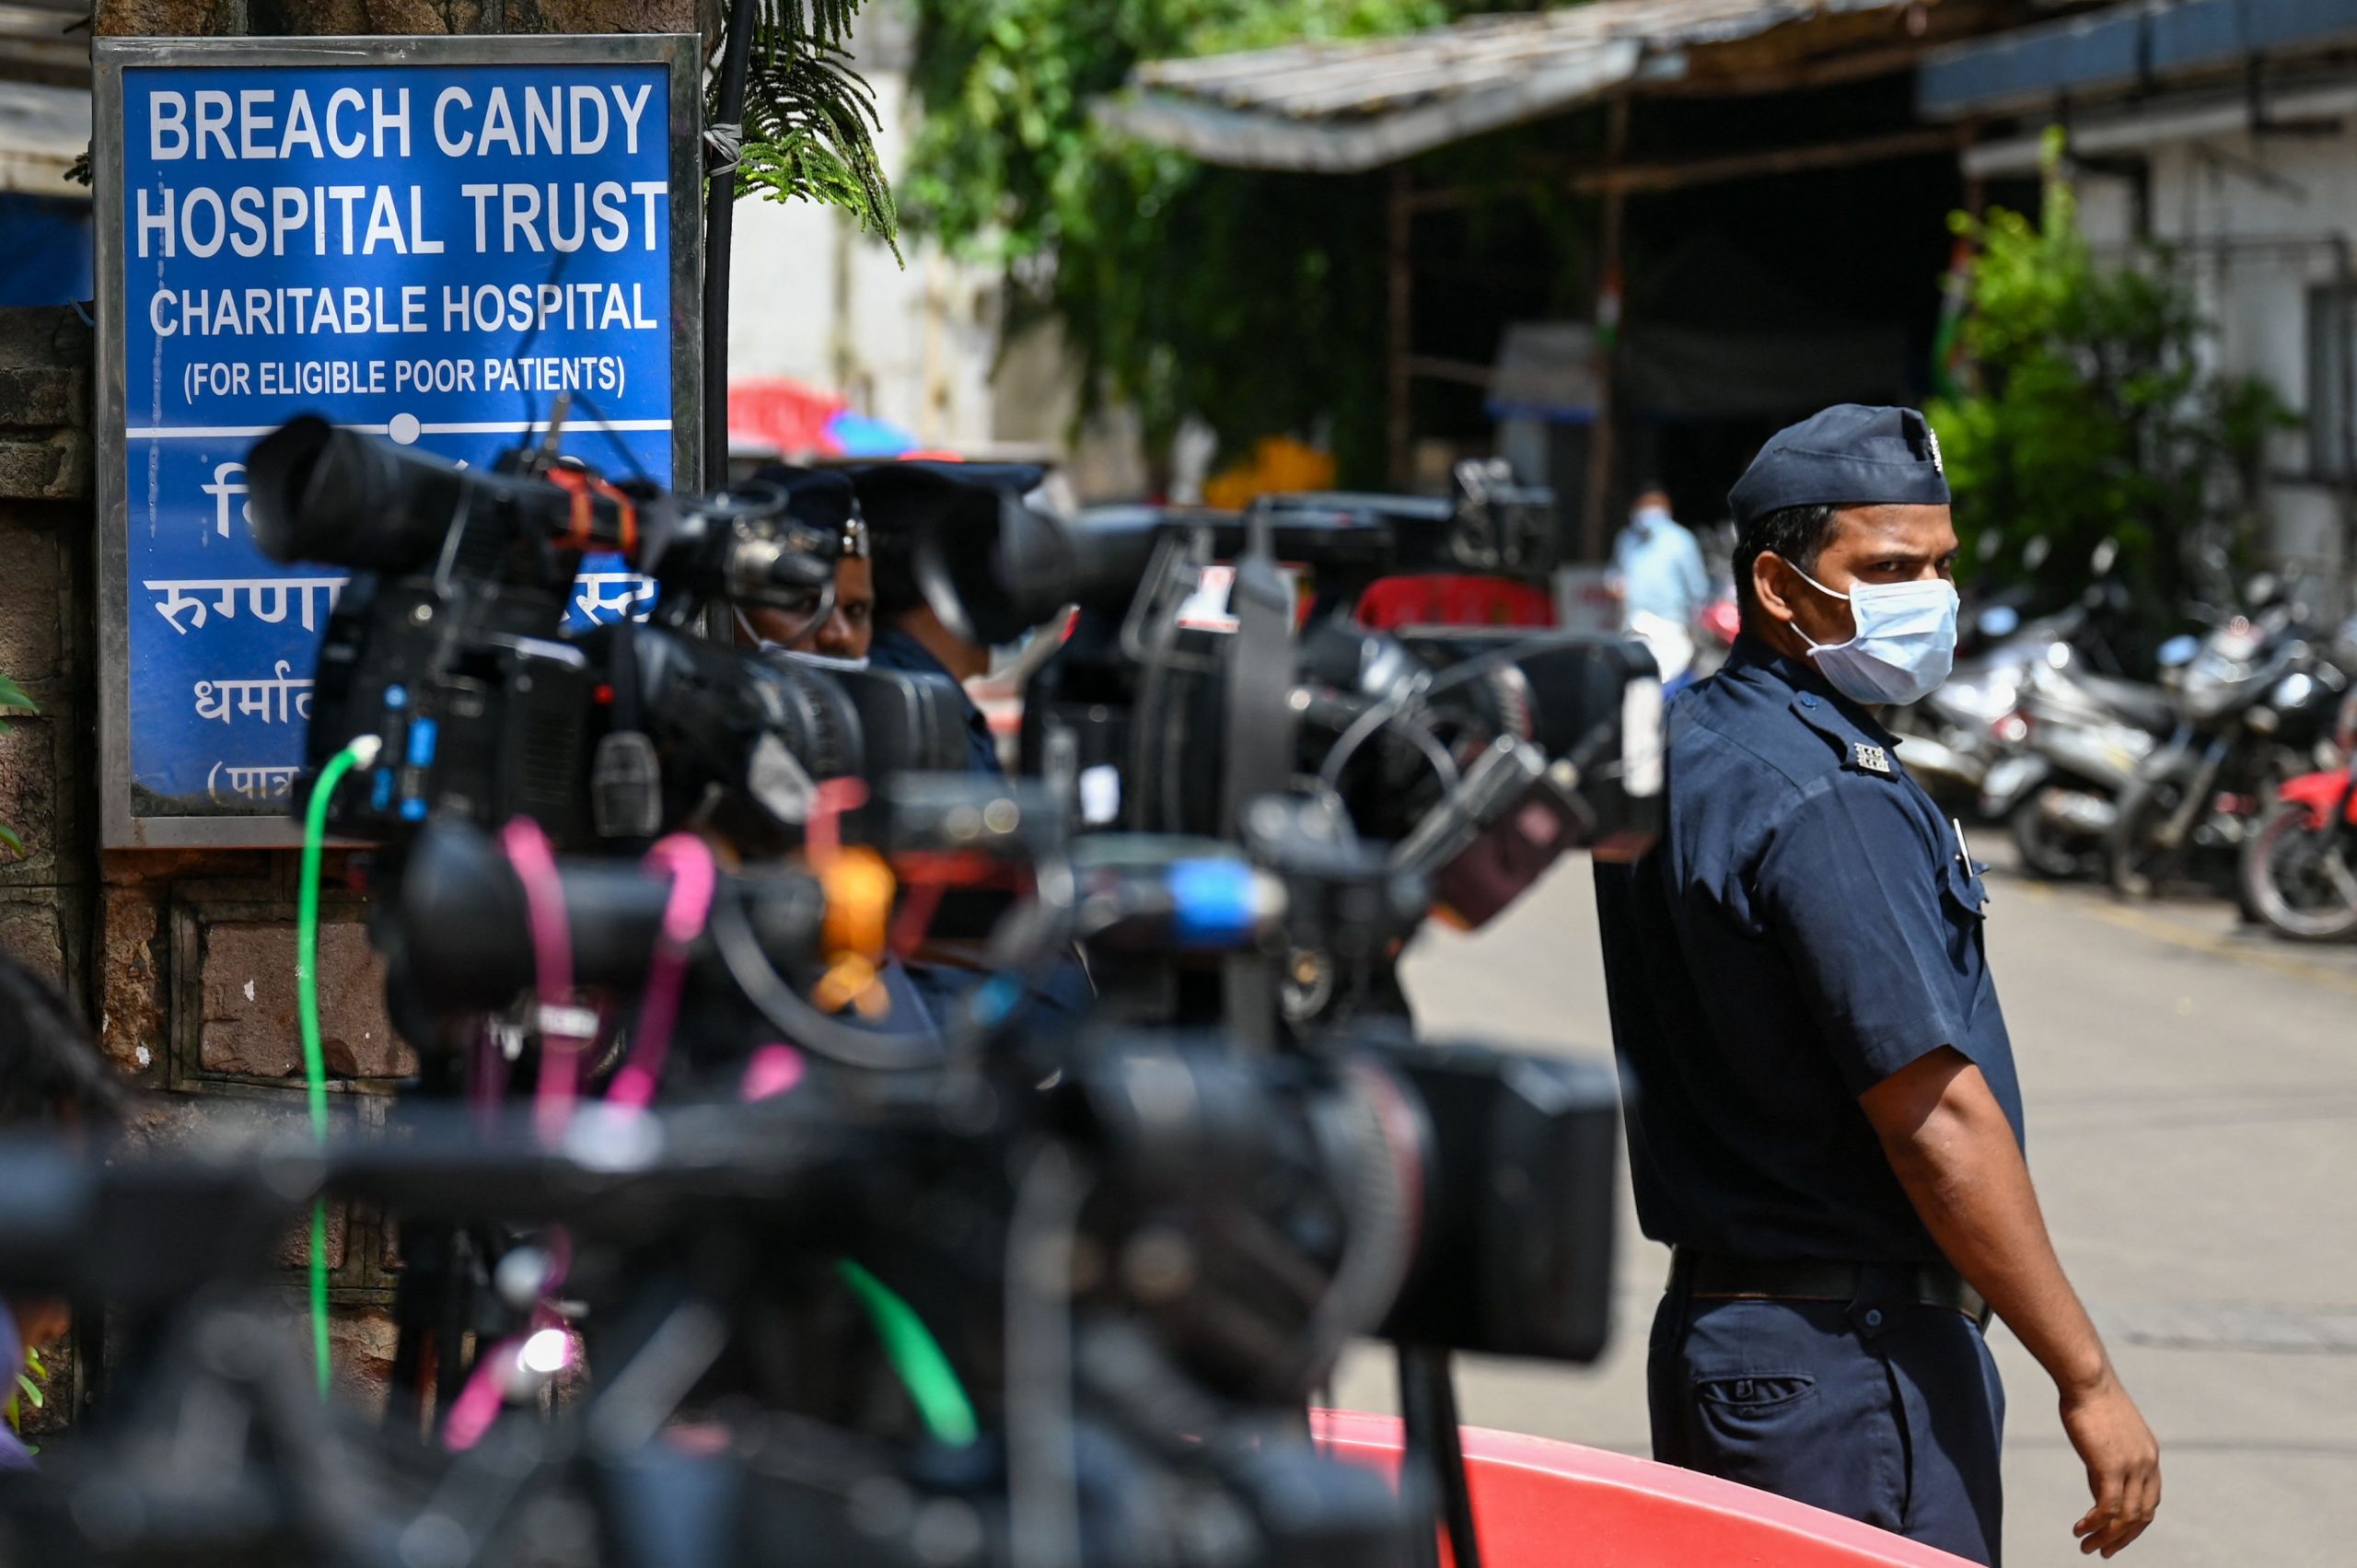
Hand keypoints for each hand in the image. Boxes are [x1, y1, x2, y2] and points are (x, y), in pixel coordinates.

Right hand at [2060, 1372, 2160, 1556]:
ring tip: (2086, 1547)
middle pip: (2142, 1515)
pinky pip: (2107, 1508)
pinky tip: (2080, 1529)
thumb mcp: (2108, 1432)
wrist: (2087, 1379)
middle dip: (2123, 1538)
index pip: (2150, 1501)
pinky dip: (2095, 1524)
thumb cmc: (2090, 1397)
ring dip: (2106, 1537)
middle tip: (2103, 1552)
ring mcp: (2132, 1467)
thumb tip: (2100, 1482)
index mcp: (2150, 1455)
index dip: (2134, 1524)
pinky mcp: (2111, 1467)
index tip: (2116, 1535)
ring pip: (2126, 1517)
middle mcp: (2147, 1464)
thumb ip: (2110, 1458)